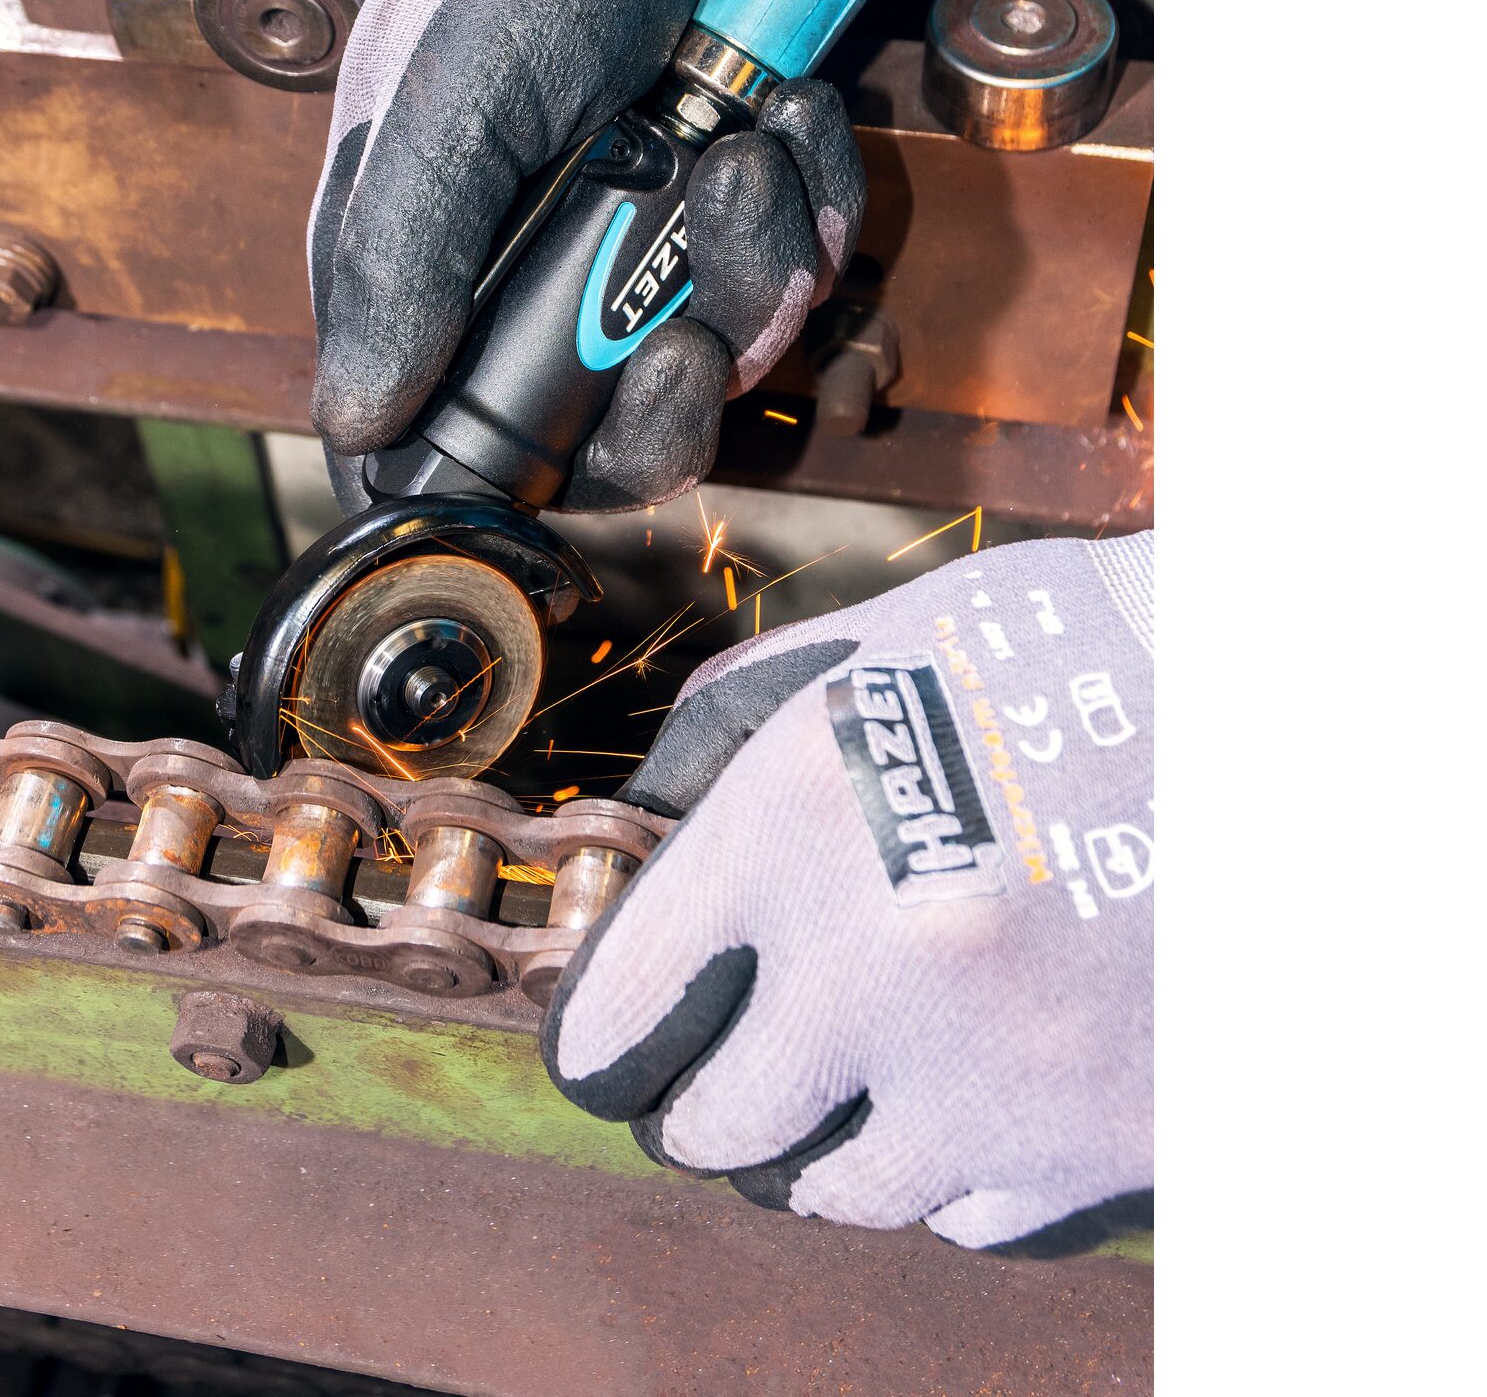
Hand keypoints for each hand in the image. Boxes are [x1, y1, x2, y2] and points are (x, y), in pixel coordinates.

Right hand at [307, 0, 865, 512]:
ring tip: (743, 147)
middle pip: (618, 441)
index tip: (604, 420)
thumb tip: (357, 420)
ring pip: (725, 358)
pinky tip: (781, 117)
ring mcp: (640, 259)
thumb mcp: (441, 110)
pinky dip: (811, 206)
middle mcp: (533, 294)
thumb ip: (397, 265)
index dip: (530, 476)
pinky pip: (798, 275)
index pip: (451, 449)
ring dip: (758, 267)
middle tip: (694, 317)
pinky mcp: (727, 217)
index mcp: (428, 284)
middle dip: (681, 382)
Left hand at [541, 531, 1154, 1249]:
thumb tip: (644, 831)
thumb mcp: (857, 655)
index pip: (625, 1005)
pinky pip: (980, 1214)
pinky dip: (958, 1167)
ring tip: (856, 1085)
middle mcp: (882, 968)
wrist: (1258, 692)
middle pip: (722, 1125)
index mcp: (793, 829)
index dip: (605, 1040)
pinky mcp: (1115, 1134)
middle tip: (722, 1089)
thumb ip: (724, 740)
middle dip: (708, 1107)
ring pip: (850, 1189)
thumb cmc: (1047, 649)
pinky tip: (971, 1091)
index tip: (613, 1055)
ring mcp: (1003, 1067)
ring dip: (833, 1146)